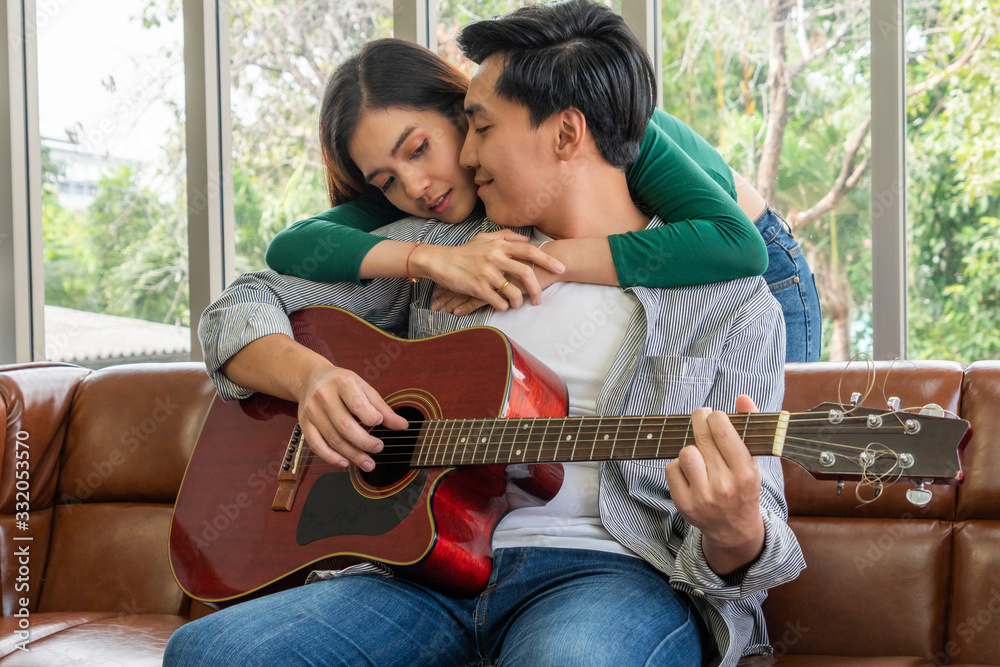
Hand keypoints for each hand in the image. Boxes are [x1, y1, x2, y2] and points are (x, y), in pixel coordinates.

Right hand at [295, 364, 408, 469]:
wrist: (310, 377)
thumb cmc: (341, 383)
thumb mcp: (363, 387)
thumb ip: (382, 408)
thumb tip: (402, 426)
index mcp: (342, 383)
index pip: (357, 404)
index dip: (371, 417)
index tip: (380, 423)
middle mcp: (324, 396)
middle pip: (344, 426)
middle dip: (364, 442)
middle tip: (378, 448)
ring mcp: (312, 411)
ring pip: (332, 438)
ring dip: (352, 454)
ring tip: (368, 463)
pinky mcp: (304, 423)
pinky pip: (316, 445)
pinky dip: (331, 457)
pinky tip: (345, 462)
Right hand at [413, 231, 562, 310]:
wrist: (440, 261)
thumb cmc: (463, 252)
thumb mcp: (484, 238)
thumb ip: (506, 237)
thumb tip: (526, 239)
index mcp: (499, 245)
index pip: (529, 251)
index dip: (547, 260)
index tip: (560, 268)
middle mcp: (495, 257)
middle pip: (526, 273)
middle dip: (537, 289)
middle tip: (540, 299)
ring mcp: (487, 273)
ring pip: (514, 292)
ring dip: (519, 302)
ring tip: (517, 304)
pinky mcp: (478, 288)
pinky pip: (499, 302)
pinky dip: (504, 306)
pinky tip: (503, 306)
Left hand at [665, 395, 765, 575]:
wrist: (734, 530)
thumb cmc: (743, 487)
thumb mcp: (753, 460)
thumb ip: (749, 426)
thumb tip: (742, 397)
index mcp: (745, 473)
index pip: (723, 431)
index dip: (715, 416)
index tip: (715, 415)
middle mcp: (724, 486)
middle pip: (701, 438)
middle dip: (699, 420)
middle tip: (701, 416)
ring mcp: (702, 497)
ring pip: (685, 452)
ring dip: (690, 447)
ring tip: (699, 451)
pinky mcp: (684, 504)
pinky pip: (671, 469)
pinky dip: (678, 466)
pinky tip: (690, 470)